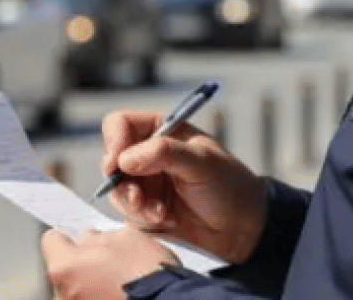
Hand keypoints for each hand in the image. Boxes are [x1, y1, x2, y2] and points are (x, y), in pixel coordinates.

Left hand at [42, 227, 178, 298]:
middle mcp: (62, 293)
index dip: (69, 236)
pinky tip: (119, 294)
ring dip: (91, 284)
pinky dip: (100, 297)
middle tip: (108, 261)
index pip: (52, 240)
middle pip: (65, 267)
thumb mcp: (126, 236)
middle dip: (83, 262)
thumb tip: (89, 239)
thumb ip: (98, 236)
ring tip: (118, 282)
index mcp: (64, 265)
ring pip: (77, 288)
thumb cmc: (149, 274)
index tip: (79, 239)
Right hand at [101, 109, 266, 263]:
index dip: (113, 141)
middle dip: (122, 182)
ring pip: (115, 188)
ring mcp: (144, 181)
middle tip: (139, 199)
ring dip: (134, 204)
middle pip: (110, 158)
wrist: (241, 228)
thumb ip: (164, 153)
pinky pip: (126, 211)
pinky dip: (142, 218)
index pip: (120, 124)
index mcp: (160, 130)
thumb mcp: (202, 162)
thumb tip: (124, 159)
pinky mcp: (143, 208)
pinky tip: (167, 220)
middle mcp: (147, 153)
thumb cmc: (229, 185)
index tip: (116, 165)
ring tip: (160, 213)